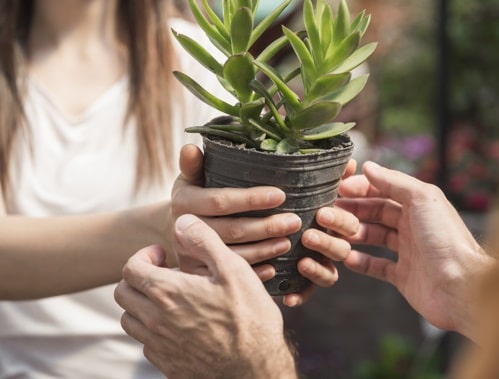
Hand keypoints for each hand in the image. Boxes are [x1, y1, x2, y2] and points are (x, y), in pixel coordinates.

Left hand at [114, 215, 297, 378]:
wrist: (256, 369)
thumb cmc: (249, 319)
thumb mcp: (233, 269)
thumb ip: (203, 241)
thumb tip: (182, 222)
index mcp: (168, 293)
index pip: (130, 268)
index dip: (144, 255)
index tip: (163, 255)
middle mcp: (155, 321)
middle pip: (123, 293)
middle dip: (139, 277)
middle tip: (163, 273)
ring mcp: (159, 346)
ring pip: (130, 319)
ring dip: (142, 303)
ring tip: (169, 298)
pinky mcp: (167, 365)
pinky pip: (146, 343)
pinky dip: (154, 328)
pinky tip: (179, 323)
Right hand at [172, 144, 351, 298]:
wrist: (176, 229)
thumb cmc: (193, 195)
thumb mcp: (189, 177)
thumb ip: (192, 164)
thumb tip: (190, 147)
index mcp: (184, 202)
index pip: (221, 201)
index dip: (251, 199)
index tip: (281, 195)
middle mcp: (185, 231)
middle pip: (232, 230)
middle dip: (266, 226)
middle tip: (295, 221)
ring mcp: (191, 256)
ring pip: (234, 255)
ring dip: (265, 249)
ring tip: (289, 241)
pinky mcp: (200, 274)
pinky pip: (230, 275)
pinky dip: (254, 273)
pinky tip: (275, 268)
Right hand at [335, 161, 493, 340]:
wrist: (460, 287)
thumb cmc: (446, 240)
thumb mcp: (421, 199)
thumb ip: (394, 181)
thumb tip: (369, 166)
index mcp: (418, 206)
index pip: (383, 191)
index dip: (361, 189)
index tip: (339, 189)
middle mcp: (413, 226)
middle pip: (375, 213)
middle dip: (352, 211)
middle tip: (328, 212)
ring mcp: (408, 252)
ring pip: (373, 238)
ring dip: (352, 235)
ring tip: (333, 234)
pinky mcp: (403, 276)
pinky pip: (377, 266)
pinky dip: (361, 262)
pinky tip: (346, 258)